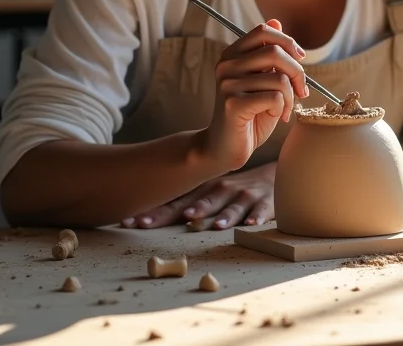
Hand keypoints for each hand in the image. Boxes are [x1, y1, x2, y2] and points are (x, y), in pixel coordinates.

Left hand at [121, 163, 276, 228]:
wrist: (273, 176)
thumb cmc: (235, 190)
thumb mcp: (210, 192)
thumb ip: (187, 202)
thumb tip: (149, 217)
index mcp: (204, 189)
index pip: (176, 201)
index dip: (154, 212)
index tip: (130, 222)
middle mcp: (221, 189)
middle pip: (196, 203)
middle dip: (175, 214)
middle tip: (151, 224)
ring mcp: (243, 195)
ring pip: (230, 205)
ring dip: (220, 214)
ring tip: (212, 225)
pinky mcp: (265, 201)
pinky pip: (261, 209)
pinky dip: (257, 216)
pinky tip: (252, 223)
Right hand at [198, 18, 307, 171]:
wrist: (225, 148)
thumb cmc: (249, 114)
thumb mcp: (263, 80)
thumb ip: (269, 54)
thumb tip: (276, 20)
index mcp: (232, 54)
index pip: (264, 31)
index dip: (288, 42)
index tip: (300, 58)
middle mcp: (226, 64)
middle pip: (275, 52)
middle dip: (297, 72)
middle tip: (301, 91)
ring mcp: (227, 84)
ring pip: (279, 78)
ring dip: (290, 97)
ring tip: (284, 109)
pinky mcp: (233, 104)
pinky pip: (274, 97)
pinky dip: (282, 108)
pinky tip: (275, 117)